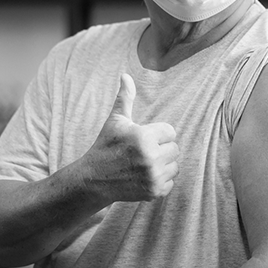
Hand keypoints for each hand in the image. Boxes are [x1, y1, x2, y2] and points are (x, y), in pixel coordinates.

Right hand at [83, 74, 179, 201]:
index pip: (170, 131)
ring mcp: (153, 176)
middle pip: (174, 149)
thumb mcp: (115, 121)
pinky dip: (161, 181)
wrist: (93, 180)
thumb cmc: (106, 147)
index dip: (157, 134)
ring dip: (163, 165)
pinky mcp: (154, 192)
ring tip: (142, 165)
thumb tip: (126, 75)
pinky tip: (144, 177)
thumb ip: (125, 98)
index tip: (142, 139)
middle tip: (141, 153)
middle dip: (161, 149)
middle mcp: (151, 157)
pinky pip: (171, 182)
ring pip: (174, 166)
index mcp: (144, 137)